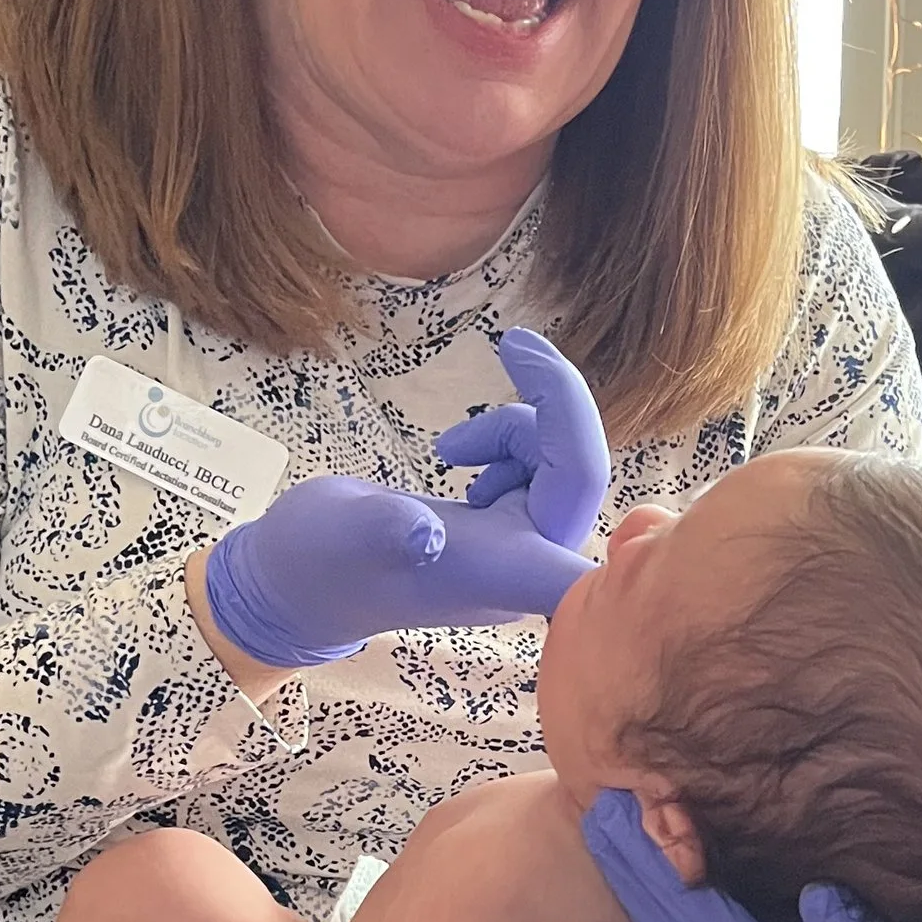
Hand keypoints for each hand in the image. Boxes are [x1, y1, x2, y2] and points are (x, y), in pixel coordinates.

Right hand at [202, 328, 608, 668]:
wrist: (300, 579)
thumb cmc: (318, 564)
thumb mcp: (343, 536)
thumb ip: (385, 529)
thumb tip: (427, 534)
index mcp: (505, 576)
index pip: (591, 557)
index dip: (620, 527)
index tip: (604, 466)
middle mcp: (527, 564)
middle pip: (585, 475)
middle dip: (556, 404)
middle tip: (514, 342)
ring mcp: (522, 543)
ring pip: (564, 460)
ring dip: (519, 425)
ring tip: (453, 447)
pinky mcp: (510, 522)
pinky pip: (545, 464)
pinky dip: (511, 441)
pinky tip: (462, 458)